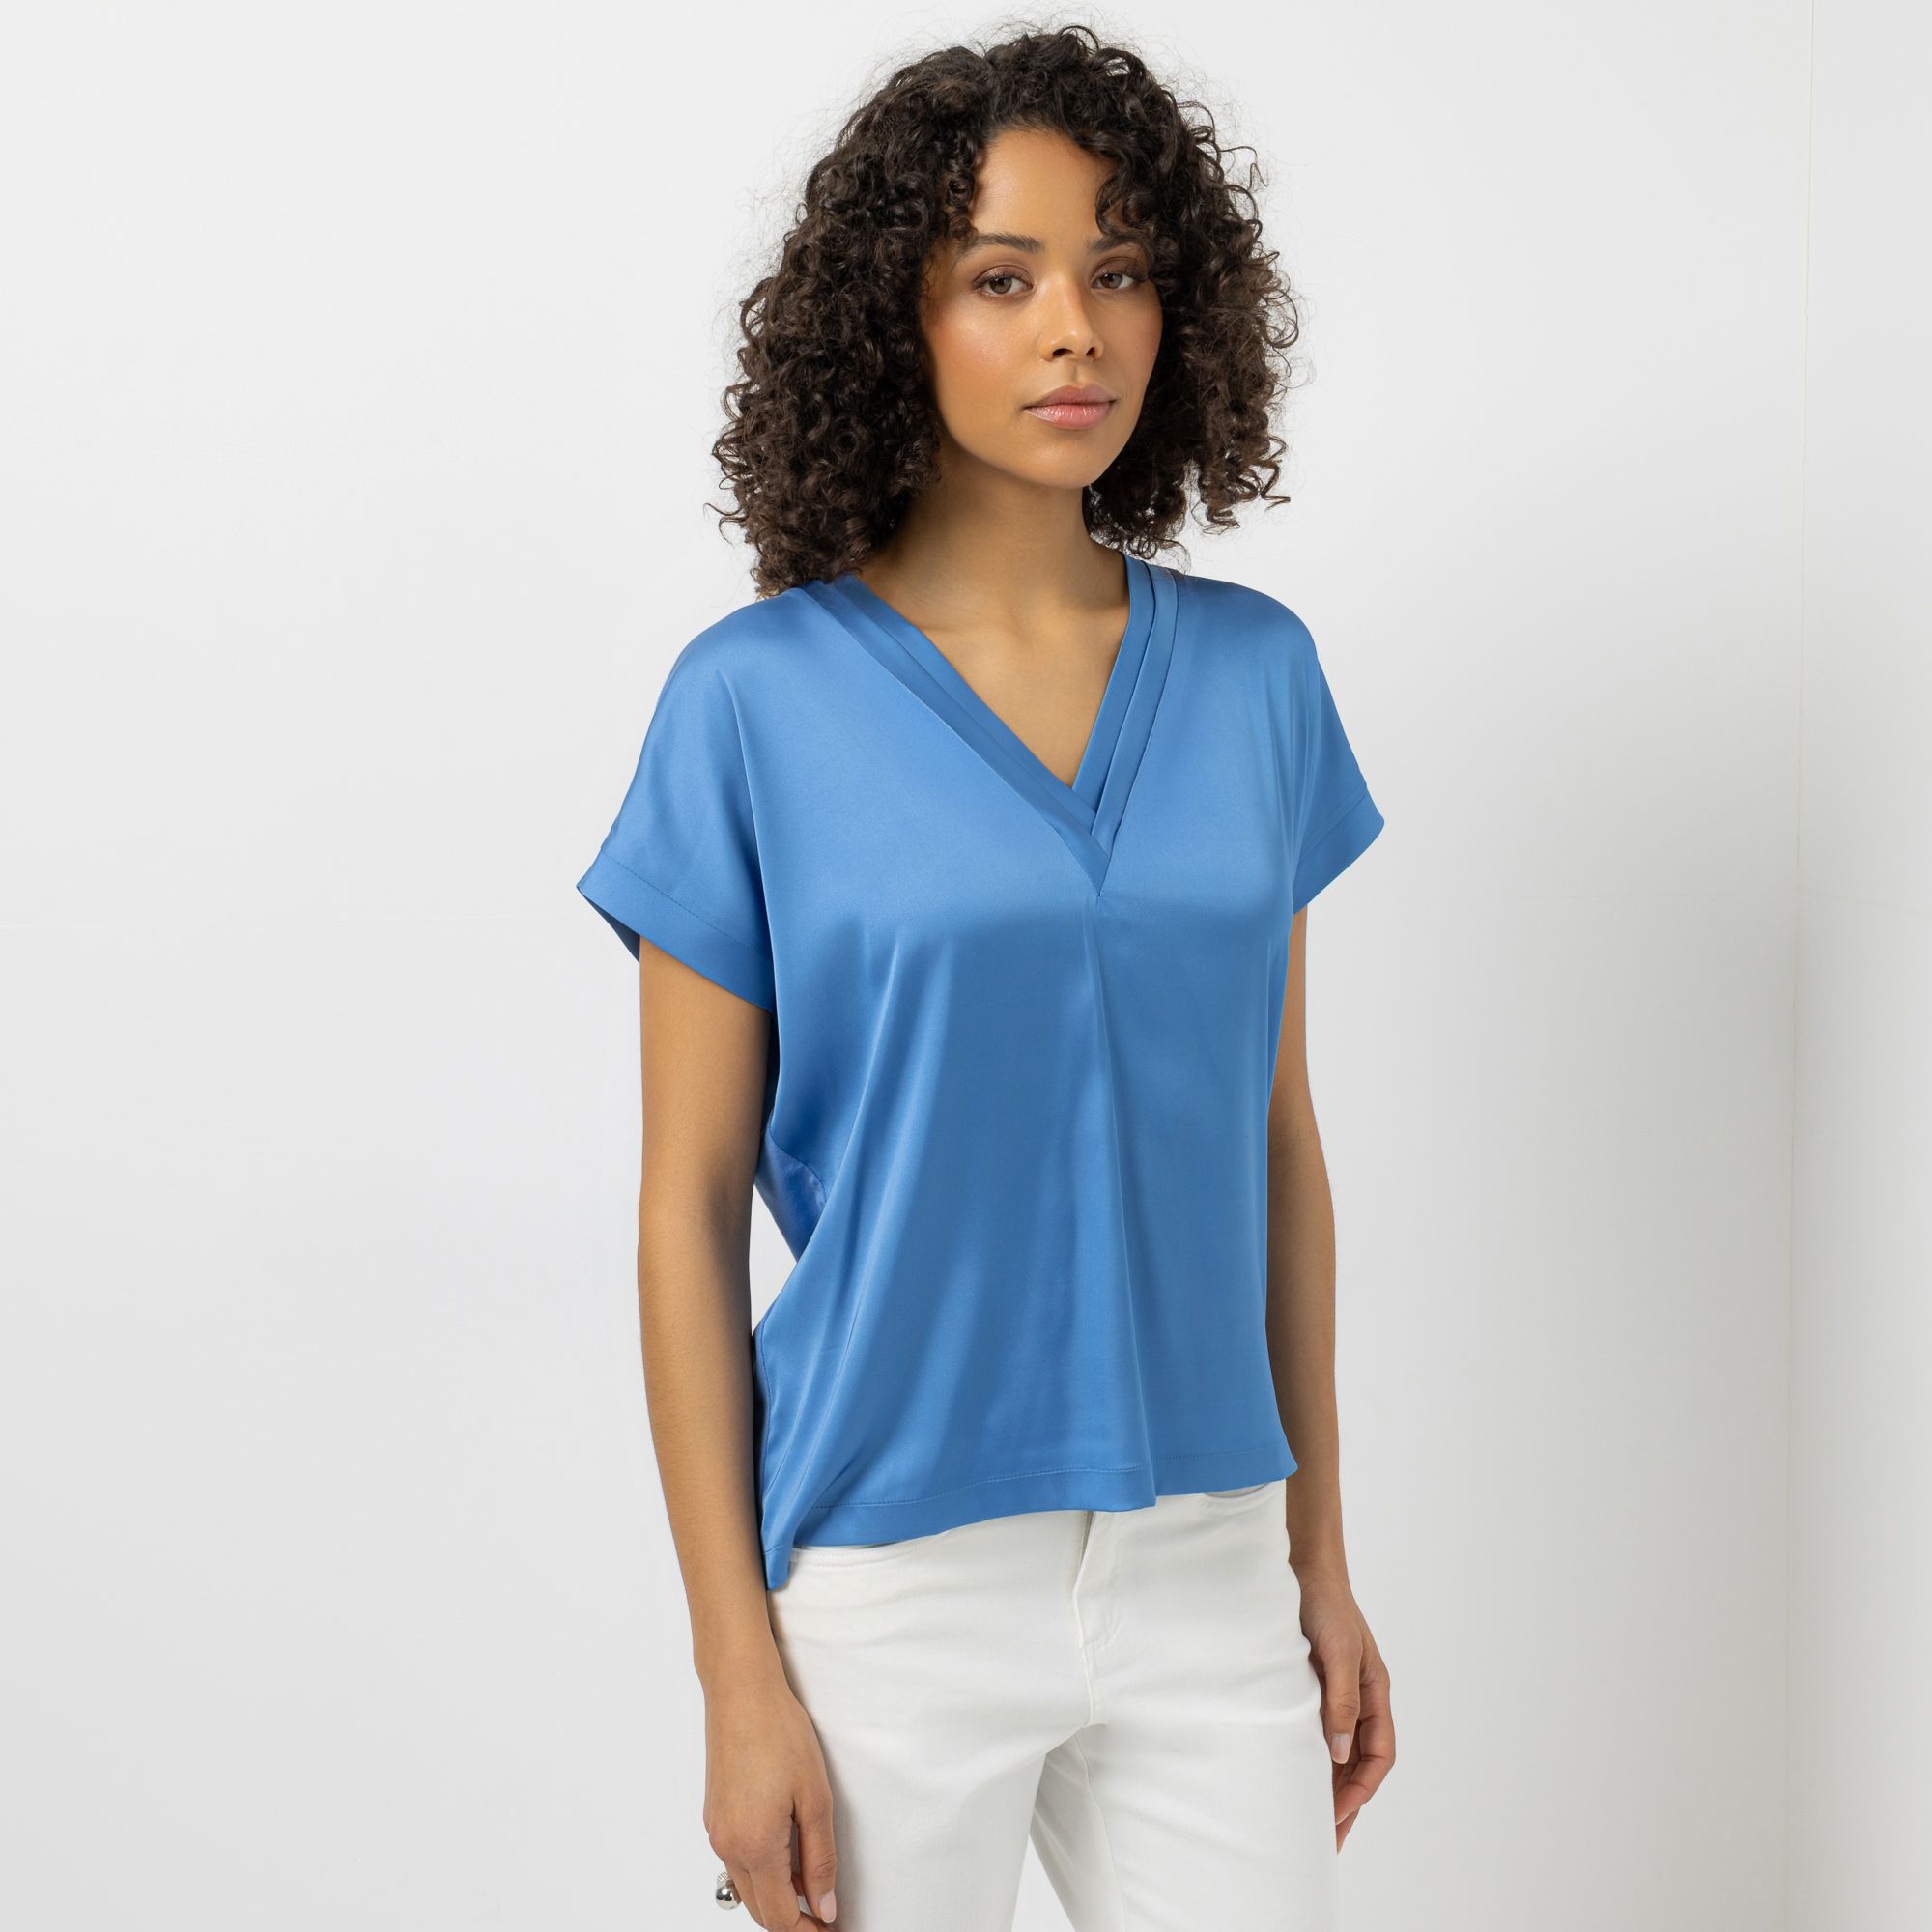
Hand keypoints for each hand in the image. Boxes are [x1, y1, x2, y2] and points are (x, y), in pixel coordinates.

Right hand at [703, 1666, 839, 1926]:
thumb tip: (824, 1904)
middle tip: (825, 1913)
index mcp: (755, 1845)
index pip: (780, 1917)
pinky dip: (762, 1872)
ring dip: (777, 1896)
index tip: (830, 1928)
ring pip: (747, 1889)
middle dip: (792, 1920)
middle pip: (760, 1911)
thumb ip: (820, 1859)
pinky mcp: (714, 1817)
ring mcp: (717, 1832)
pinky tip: (786, 1853)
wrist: (740, 1693)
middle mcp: (727, 1845)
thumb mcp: (815, 1797)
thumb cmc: (777, 1731)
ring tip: (811, 1881)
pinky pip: (737, 1863)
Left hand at [1293, 1559, 1395, 1849]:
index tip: (1337, 1816)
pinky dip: (1306, 1754)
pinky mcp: (1309, 1684)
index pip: (1379, 1754)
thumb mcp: (1339, 1653)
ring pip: (1335, 1749)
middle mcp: (1357, 1697)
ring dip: (1325, 1781)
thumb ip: (1341, 1701)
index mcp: (1374, 1692)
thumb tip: (1339, 1752)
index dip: (1361, 1789)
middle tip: (1323, 1837)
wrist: (1300, 1564)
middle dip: (1344, 1799)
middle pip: (1358, 1761)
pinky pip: (1313, 1729)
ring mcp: (1333, 1691)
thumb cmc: (1325, 1603)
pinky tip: (1289, 1770)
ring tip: (1305, 1815)